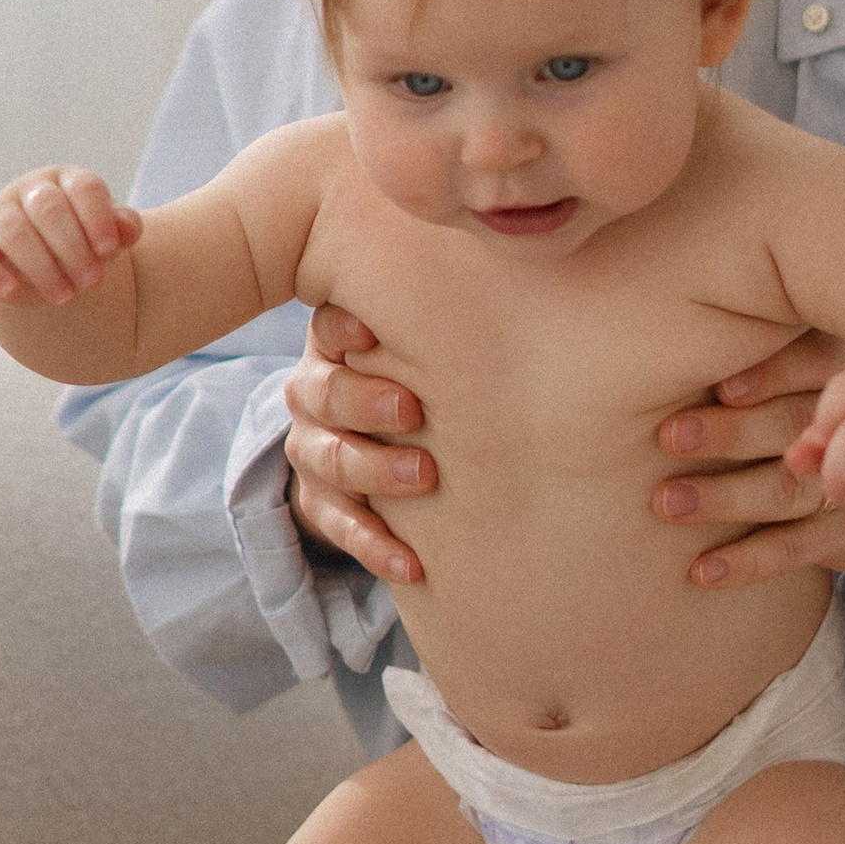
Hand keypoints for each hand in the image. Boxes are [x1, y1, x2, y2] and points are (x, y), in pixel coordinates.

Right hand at [0, 165, 139, 304]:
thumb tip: (127, 227)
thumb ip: (123, 228)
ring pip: (14, 231)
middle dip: (72, 248)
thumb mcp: (108, 234)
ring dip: (41, 266)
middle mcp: (32, 189)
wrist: (48, 259)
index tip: (109, 252)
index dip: (97, 218)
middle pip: (48, 208)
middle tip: (92, 282)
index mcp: (69, 181)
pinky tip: (13, 294)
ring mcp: (0, 210)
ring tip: (66, 297)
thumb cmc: (85, 240)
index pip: (84, 187)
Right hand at [285, 302, 436, 587]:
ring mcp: (314, 448)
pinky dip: (373, 544)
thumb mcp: (429, 339)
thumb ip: (453, 319)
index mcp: (339, 343)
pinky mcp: (321, 500)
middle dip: (364, 402)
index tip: (369, 332)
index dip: (342, 329)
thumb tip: (530, 280)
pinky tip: (412, 563)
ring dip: (374, 471)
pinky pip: (336, 524)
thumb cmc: (427, 371)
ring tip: (425, 476)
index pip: (328, 330)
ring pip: (325, 459)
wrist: (396, 437)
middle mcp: (315, 392)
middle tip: (413, 410)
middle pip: (321, 394)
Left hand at [653, 333, 844, 656]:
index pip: (817, 368)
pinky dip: (749, 561)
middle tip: (667, 435)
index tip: (718, 384)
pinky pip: (799, 551)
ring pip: (789, 494)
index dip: (769, 375)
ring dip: (726, 499)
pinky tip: (701, 571)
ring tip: (665, 504)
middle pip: (793, 429)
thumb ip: (796, 371)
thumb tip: (726, 382)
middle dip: (730, 434)